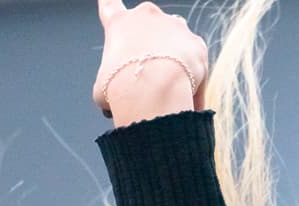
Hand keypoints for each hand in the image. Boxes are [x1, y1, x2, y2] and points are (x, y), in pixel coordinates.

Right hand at [94, 1, 207, 126]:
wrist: (151, 90)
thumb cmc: (121, 86)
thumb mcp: (102, 86)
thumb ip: (110, 82)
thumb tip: (113, 98)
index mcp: (120, 23)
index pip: (110, 4)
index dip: (110, 3)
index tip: (109, 0)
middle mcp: (148, 16)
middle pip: (150, 30)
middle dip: (151, 53)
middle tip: (150, 81)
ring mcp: (175, 26)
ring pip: (176, 44)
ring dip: (175, 64)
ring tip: (170, 92)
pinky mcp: (196, 43)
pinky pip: (195, 65)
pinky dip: (194, 84)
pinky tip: (187, 103)